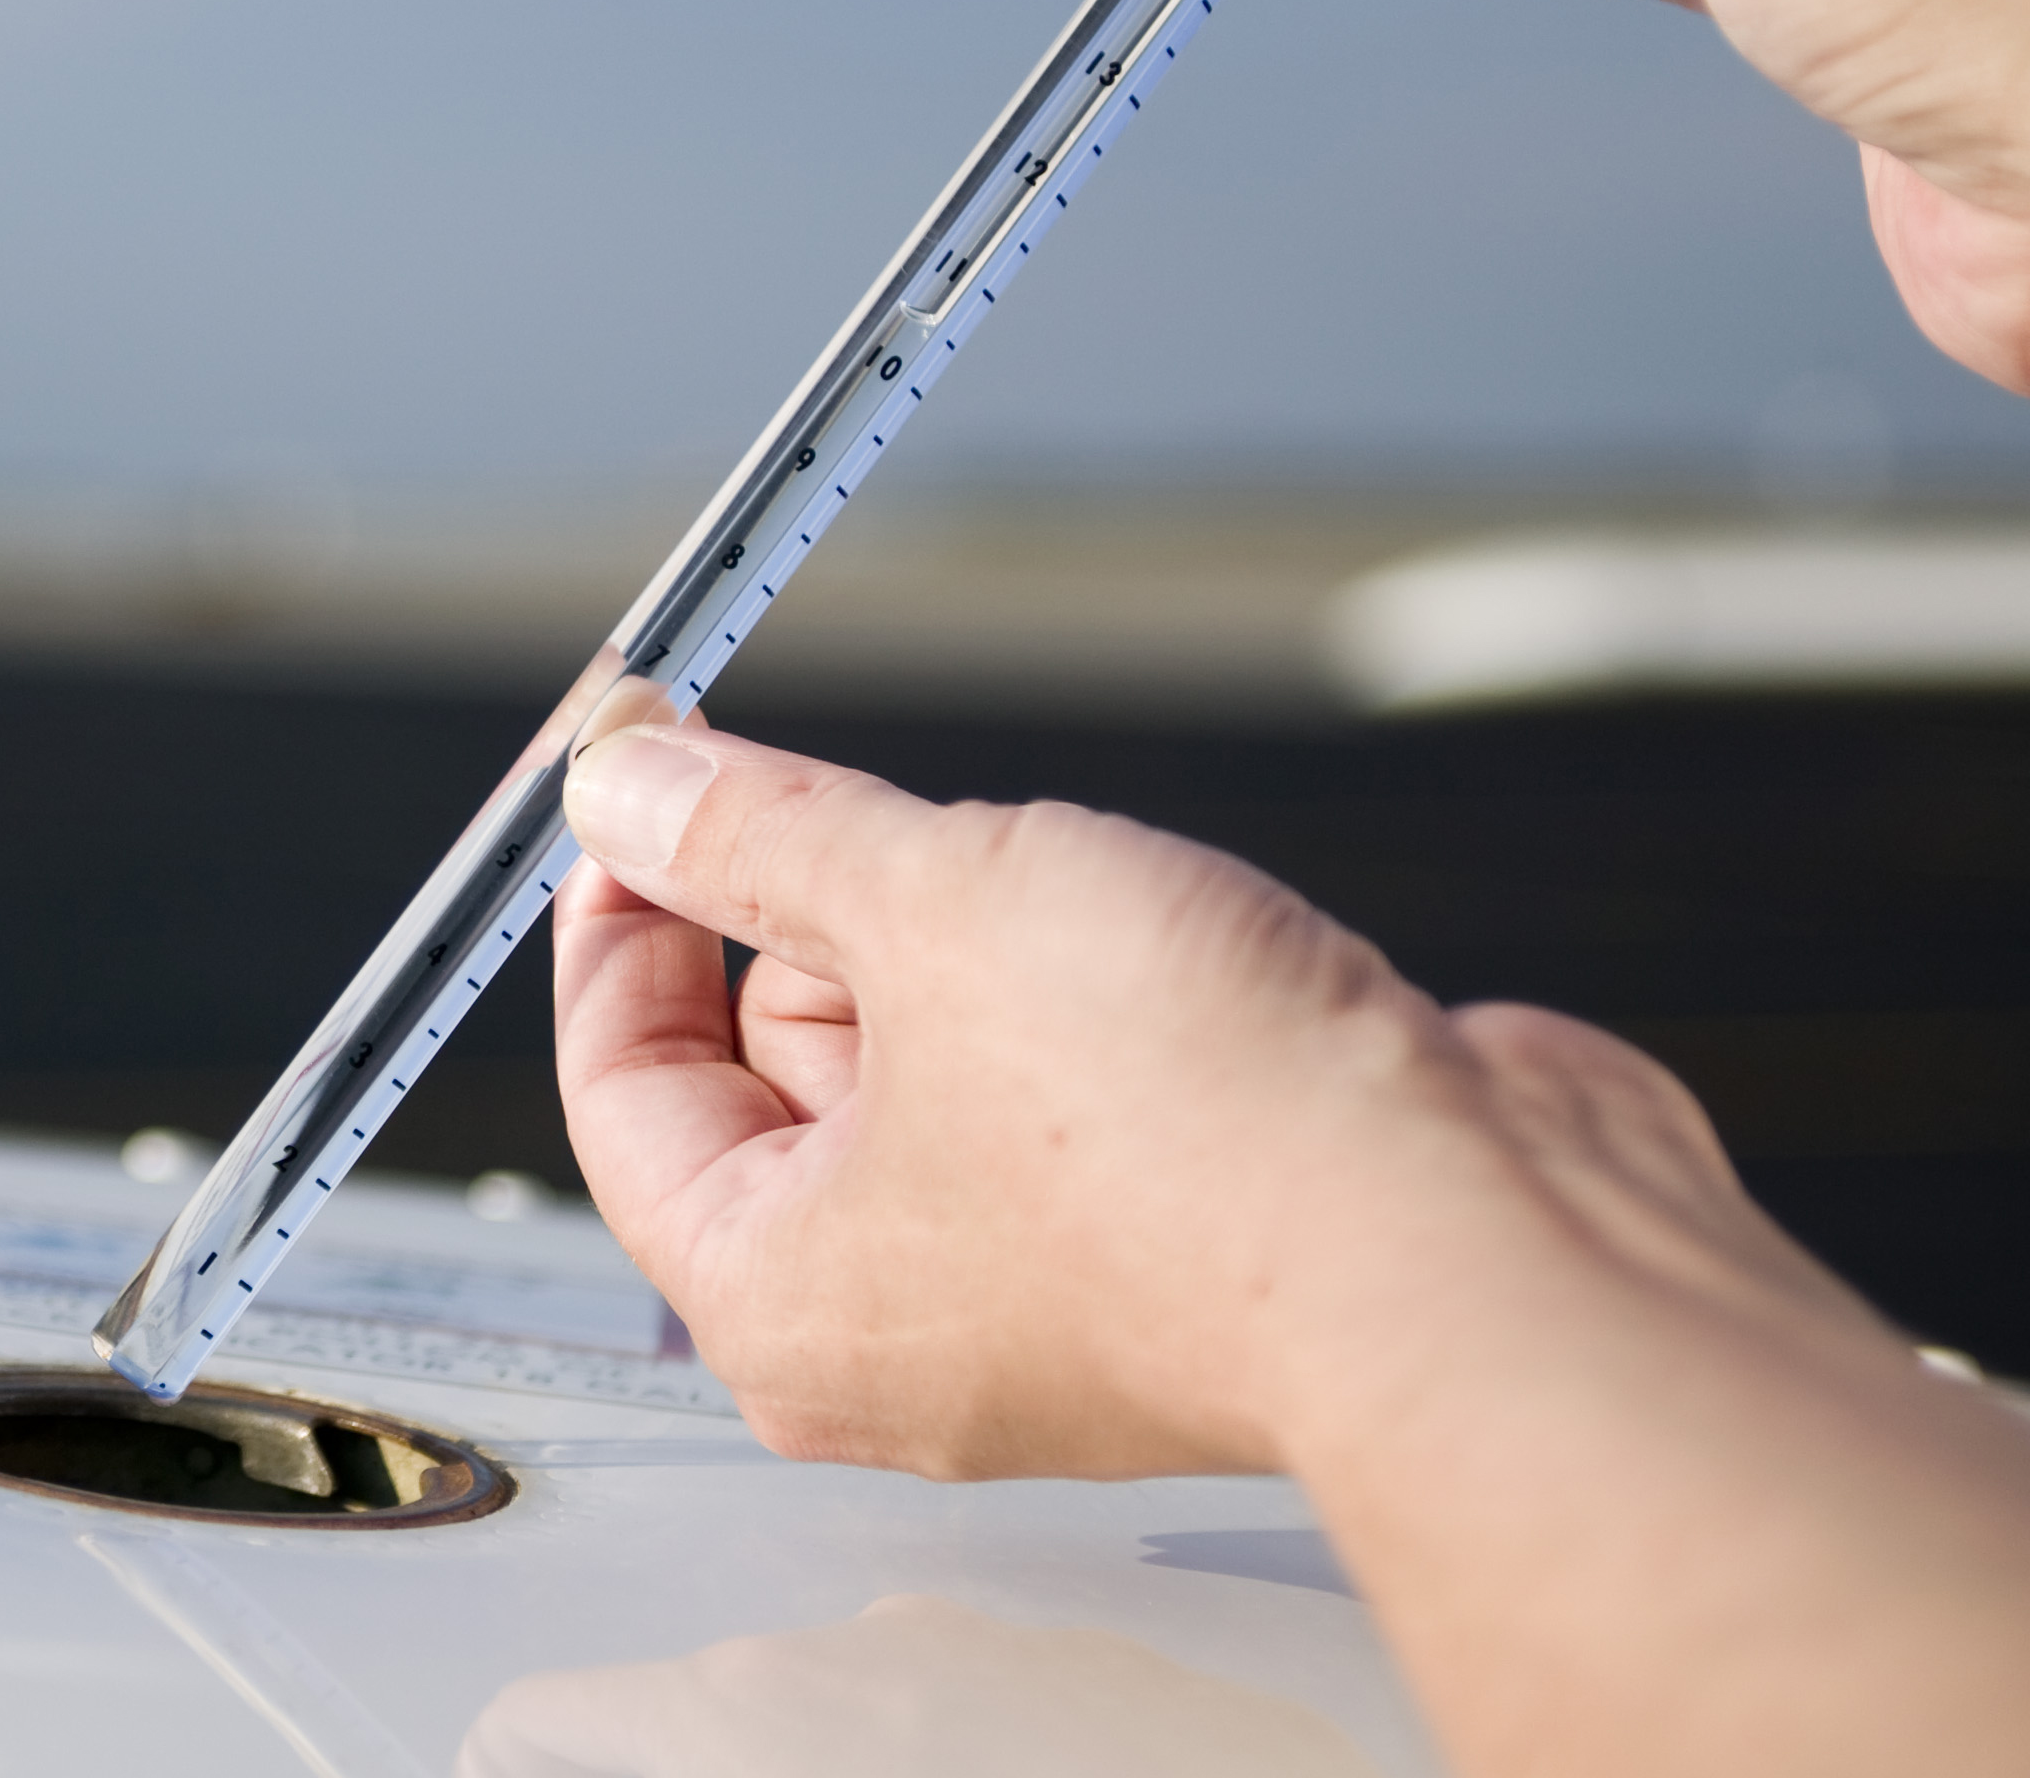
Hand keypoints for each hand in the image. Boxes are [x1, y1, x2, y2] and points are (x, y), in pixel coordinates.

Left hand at [553, 694, 2029, 1776]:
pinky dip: (1089, 999)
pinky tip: (1167, 955)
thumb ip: (753, 835)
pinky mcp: (1174, 1254)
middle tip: (866, 800)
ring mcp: (1041, 1302)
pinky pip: (1067, 1094)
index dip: (616, 912)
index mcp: (774, 1296)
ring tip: (1070, 906)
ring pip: (933, 1066)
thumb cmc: (1207, 1136)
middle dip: (815, 916)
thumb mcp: (924, 904)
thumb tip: (621, 790)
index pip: (618, 1087)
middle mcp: (894, 1331)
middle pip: (770, 1073)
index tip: (634, 781)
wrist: (1495, 1251)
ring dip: (972, 946)